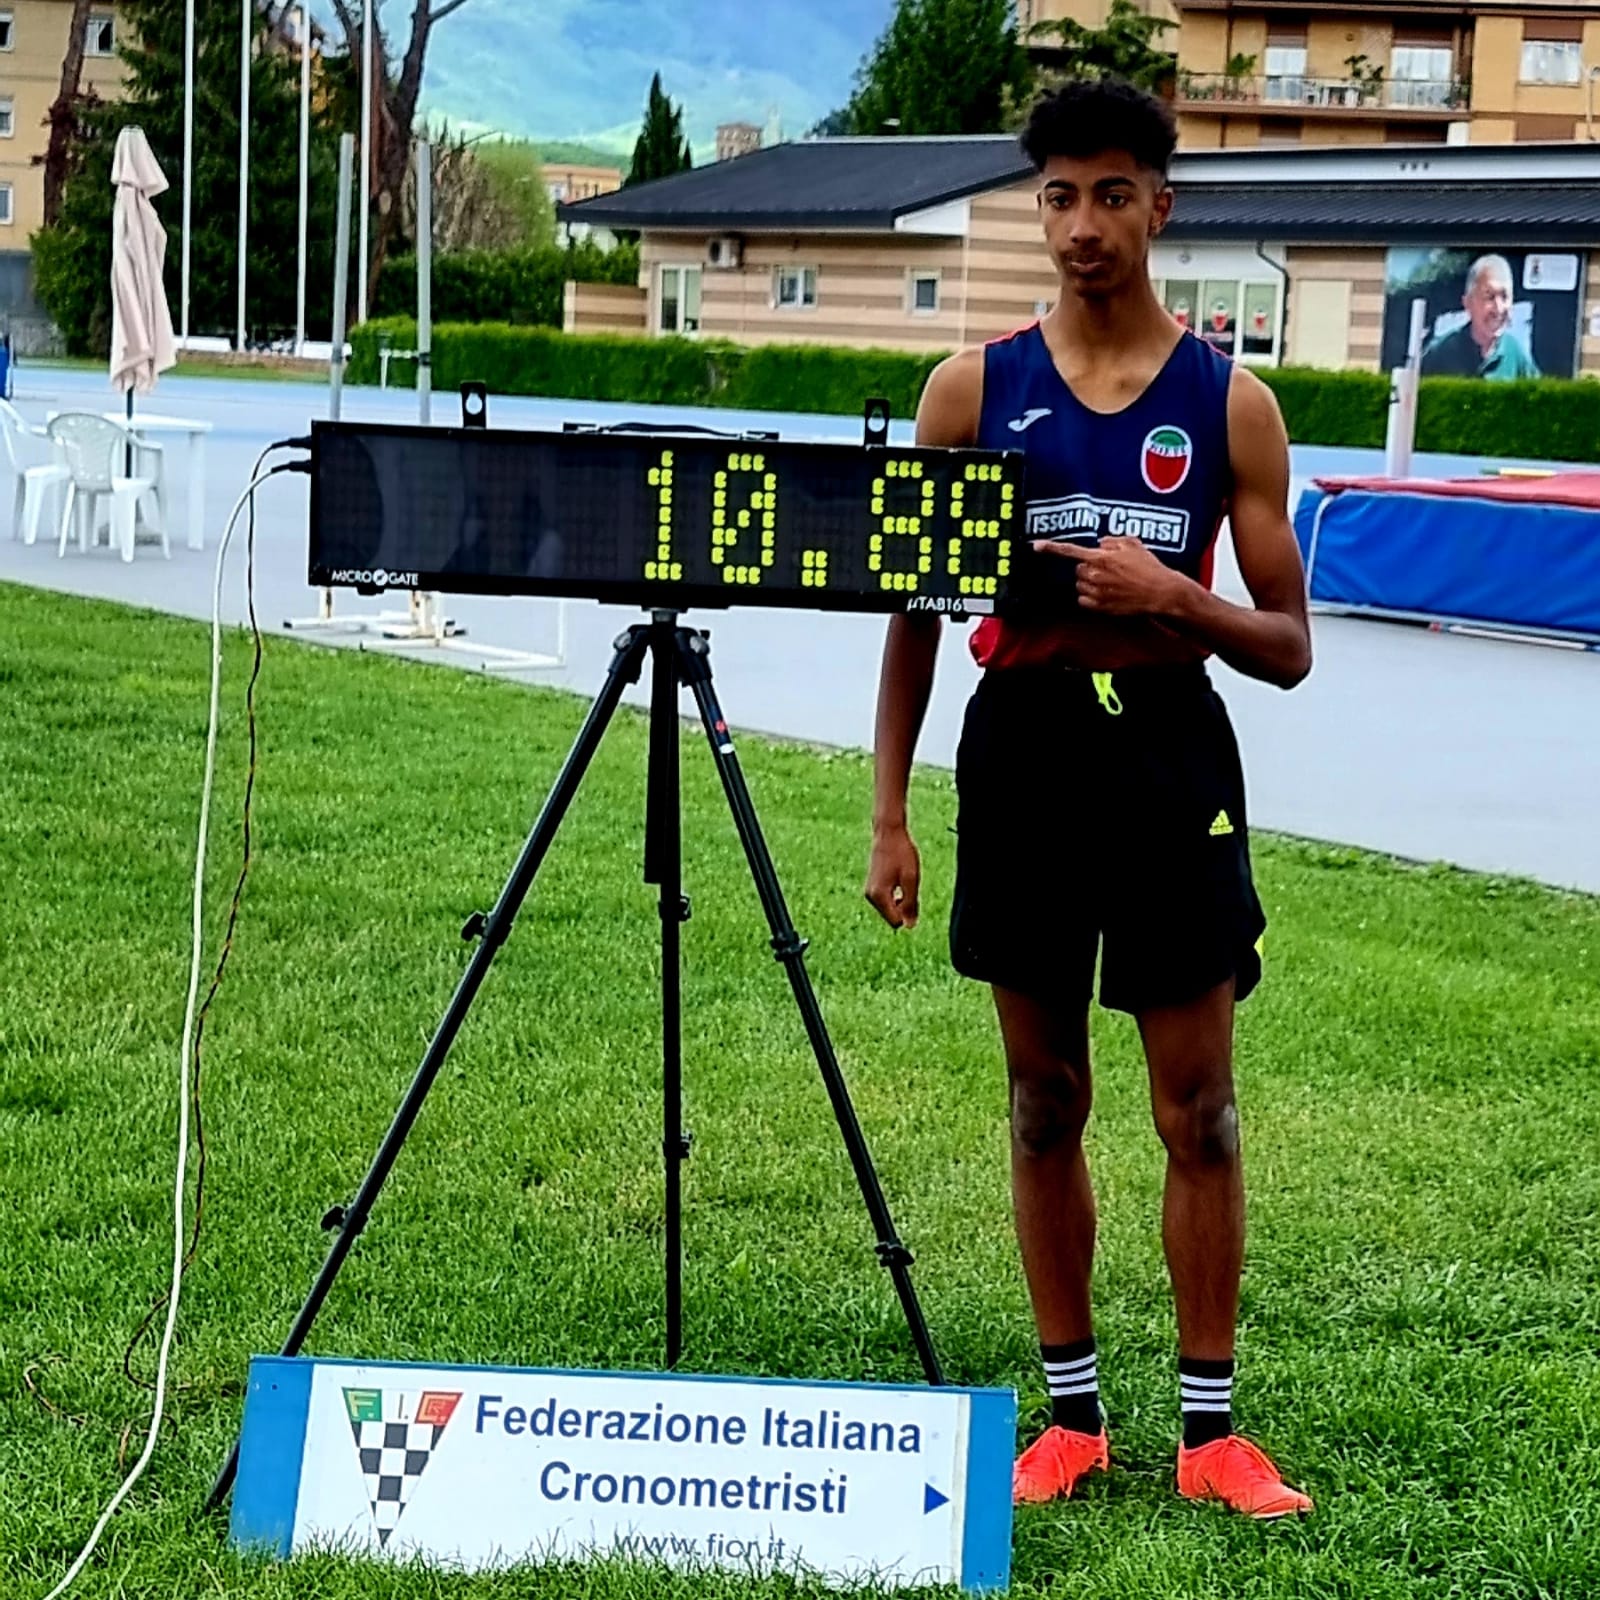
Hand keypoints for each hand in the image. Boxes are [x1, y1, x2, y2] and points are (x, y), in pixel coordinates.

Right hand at [865, 825, 921, 929]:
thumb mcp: (911, 879)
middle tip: (909, 884)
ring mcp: (869, 892)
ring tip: (903, 879)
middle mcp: (870, 897)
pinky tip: (899, 879)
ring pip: (890, 910)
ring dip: (901, 901)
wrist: (888, 834)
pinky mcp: (871, 888)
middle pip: (892, 917)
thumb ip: (910, 904)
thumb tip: (909, 926)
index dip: (909, 913)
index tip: (913, 895)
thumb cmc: (902, 854)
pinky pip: (886, 902)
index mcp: (879, 896)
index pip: (896, 922)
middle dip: (904, 907)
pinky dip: (896, 896)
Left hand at [1033, 536, 1186, 616]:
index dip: (1051, 547)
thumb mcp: (1133, 544)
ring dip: (1089, 583)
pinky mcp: (1100, 607)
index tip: (1036, 545)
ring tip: (1111, 582)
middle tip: (1107, 569)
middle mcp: (1095, 575)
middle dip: (1088, 568)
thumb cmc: (1149, 567)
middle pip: (1077, 570)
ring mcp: (1096, 593)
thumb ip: (1112, 540)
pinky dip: (1090, 597)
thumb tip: (1100, 543)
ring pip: (1080, 586)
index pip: (1070, 551)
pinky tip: (1106, 593)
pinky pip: (1083, 601)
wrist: (1161, 592)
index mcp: (1101, 557)